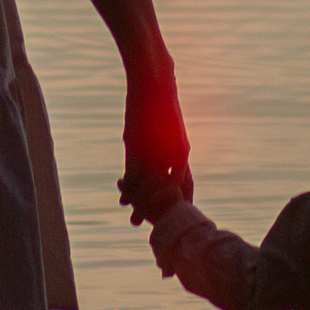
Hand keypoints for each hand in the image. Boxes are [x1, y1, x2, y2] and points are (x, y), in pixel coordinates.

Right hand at [118, 78, 191, 223]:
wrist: (154, 80)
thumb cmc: (162, 100)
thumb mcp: (169, 126)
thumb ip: (169, 144)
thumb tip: (169, 156)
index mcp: (183, 151)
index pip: (186, 185)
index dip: (182, 203)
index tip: (179, 219)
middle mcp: (174, 155)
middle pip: (169, 193)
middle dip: (162, 213)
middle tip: (157, 229)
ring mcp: (155, 152)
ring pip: (150, 189)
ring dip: (141, 206)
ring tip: (133, 220)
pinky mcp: (138, 146)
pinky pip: (134, 175)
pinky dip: (129, 188)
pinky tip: (123, 197)